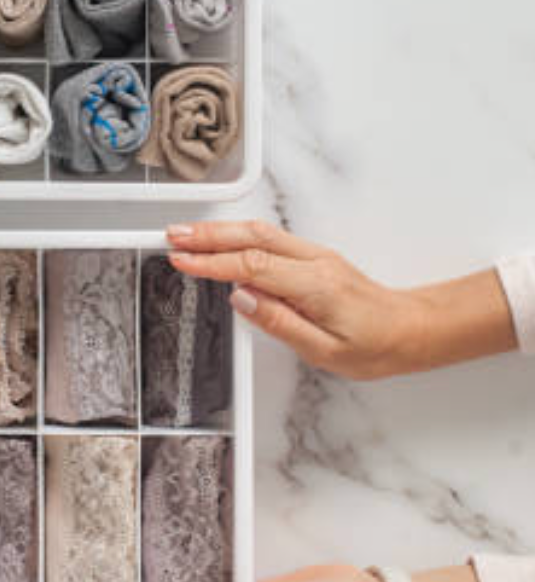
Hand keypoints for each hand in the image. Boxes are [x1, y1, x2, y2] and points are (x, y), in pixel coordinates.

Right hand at [166, 221, 515, 379]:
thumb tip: (242, 298)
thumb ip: (280, 322)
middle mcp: (314, 261)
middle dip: (208, 234)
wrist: (410, 329)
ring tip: (187, 234)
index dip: (212, 262)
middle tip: (172, 236)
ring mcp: (314, 255)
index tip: (182, 260)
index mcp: (314, 284)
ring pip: (260, 232)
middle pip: (252, 237)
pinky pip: (270, 238)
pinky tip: (222, 241)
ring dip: (221, 230)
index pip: (252, 265)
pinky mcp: (313, 257)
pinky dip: (239, 236)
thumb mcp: (325, 351)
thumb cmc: (374, 345)